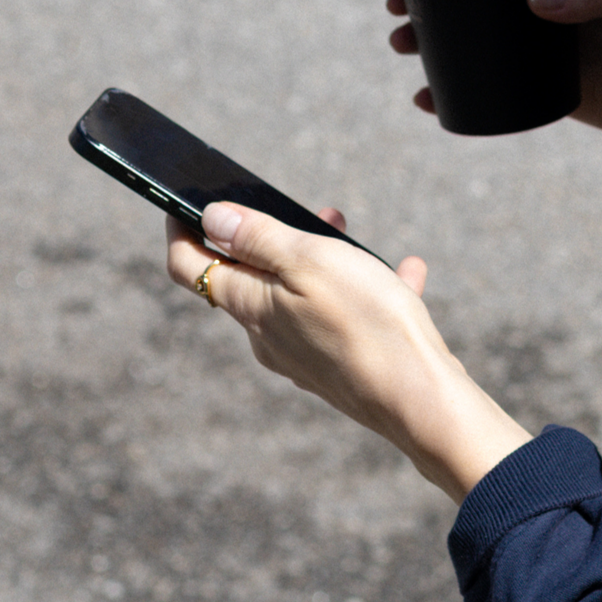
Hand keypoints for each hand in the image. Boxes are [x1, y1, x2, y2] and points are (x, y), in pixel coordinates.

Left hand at [165, 203, 529, 504]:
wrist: (420, 399)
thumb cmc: (367, 323)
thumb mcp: (310, 261)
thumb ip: (258, 239)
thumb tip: (212, 219)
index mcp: (252, 308)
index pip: (189, 267)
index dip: (181, 230)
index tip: (184, 203)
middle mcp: (269, 337)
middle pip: (251, 279)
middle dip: (271, 238)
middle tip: (311, 211)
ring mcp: (304, 356)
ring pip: (300, 296)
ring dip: (322, 260)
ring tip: (355, 236)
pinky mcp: (340, 368)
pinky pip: (344, 319)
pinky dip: (367, 290)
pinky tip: (406, 272)